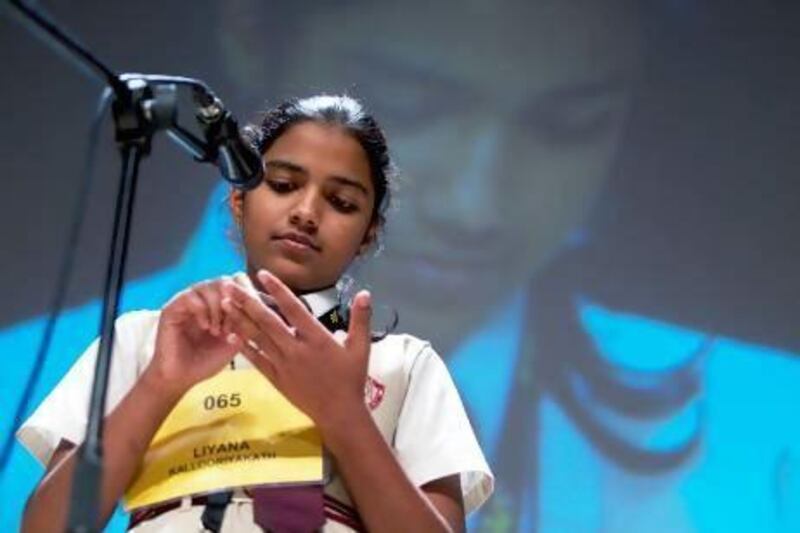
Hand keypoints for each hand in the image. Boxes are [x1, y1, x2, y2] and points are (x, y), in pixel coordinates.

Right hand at [144, 275, 252, 396]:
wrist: (181, 378)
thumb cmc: (208, 361)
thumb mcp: (235, 341)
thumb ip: (248, 324)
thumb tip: (264, 309)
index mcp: (221, 302)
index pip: (239, 282)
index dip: (248, 295)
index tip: (251, 318)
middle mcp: (205, 297)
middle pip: (226, 280)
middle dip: (234, 301)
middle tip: (232, 326)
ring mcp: (188, 300)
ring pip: (210, 285)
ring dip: (218, 308)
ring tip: (217, 330)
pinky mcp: (172, 307)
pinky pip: (190, 296)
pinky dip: (202, 311)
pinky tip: (206, 327)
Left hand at [221, 270, 372, 432]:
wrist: (339, 413)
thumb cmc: (351, 379)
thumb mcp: (361, 348)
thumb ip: (361, 319)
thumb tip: (365, 293)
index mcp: (317, 338)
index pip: (294, 309)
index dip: (278, 290)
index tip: (262, 274)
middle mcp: (296, 348)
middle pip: (268, 321)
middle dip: (247, 301)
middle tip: (230, 284)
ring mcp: (284, 364)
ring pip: (258, 338)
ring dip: (241, 319)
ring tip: (225, 303)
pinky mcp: (276, 378)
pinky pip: (257, 360)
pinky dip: (244, 346)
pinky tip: (231, 334)